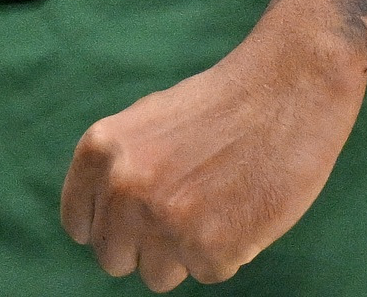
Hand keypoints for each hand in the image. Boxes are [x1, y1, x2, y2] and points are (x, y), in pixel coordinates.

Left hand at [62, 0, 366, 287]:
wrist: (286, 89)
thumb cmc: (220, 106)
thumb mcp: (144, 122)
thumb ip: (118, 168)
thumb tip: (104, 219)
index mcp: (100, 152)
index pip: (79, 226)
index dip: (112, 228)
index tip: (137, 220)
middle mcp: (122, 187)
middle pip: (114, 260)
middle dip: (147, 247)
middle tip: (185, 216)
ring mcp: (165, 220)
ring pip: (158, 277)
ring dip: (187, 254)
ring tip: (216, 209)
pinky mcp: (211, 248)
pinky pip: (208, 275)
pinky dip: (228, 254)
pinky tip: (243, 212)